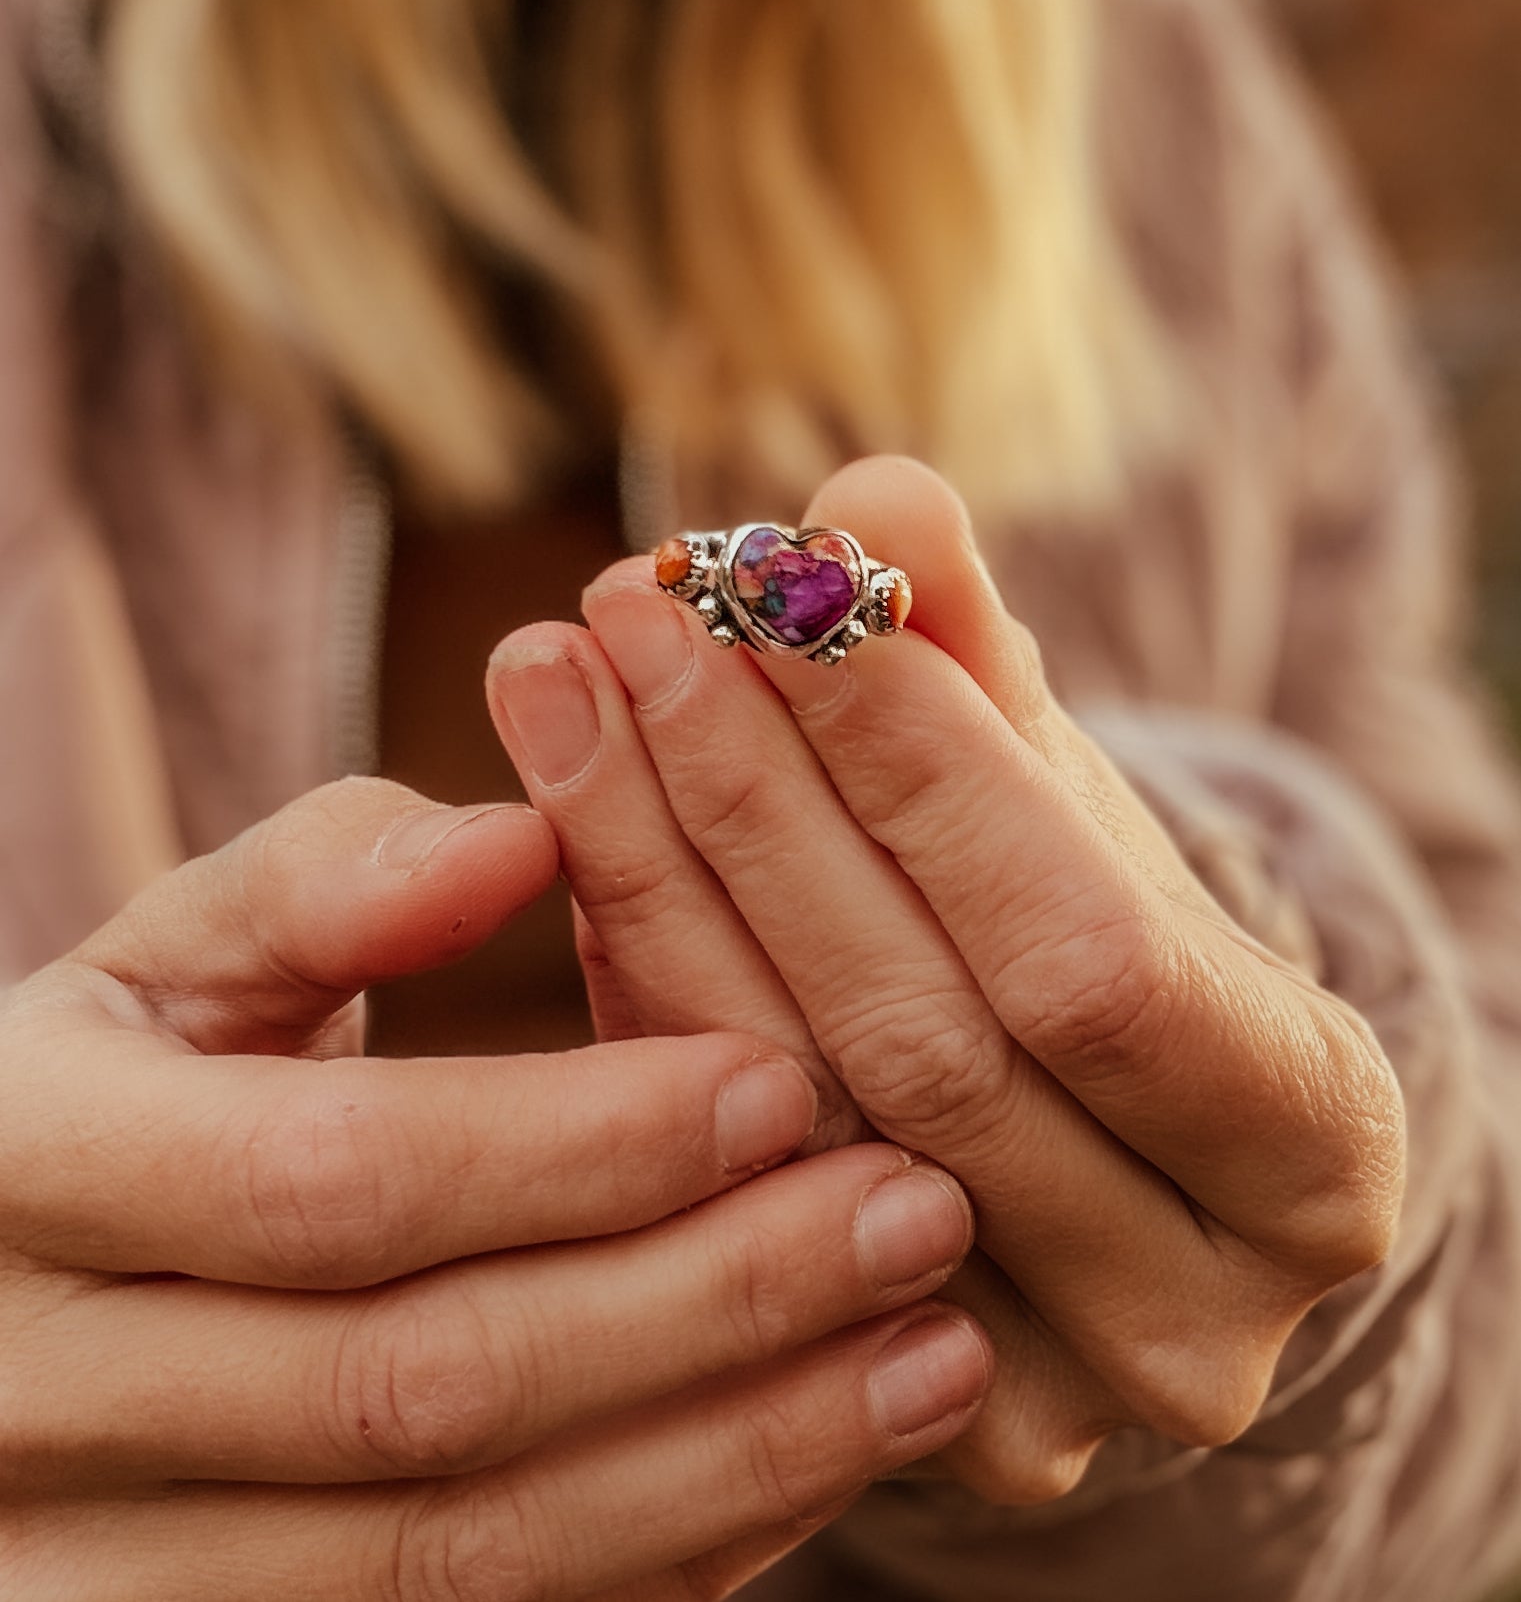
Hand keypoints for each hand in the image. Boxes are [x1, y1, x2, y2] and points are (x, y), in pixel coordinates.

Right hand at [0, 775, 991, 1598]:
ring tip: (925, 1354)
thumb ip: (320, 882)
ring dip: (726, 1460)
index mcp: (25, 1170)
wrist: (5, 1315)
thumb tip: (524, 832)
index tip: (781, 1083)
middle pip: (421, 1389)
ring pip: (461, 1560)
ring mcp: (109, 1574)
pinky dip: (661, 1564)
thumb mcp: (166, 958)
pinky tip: (809, 1462)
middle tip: (911, 1211)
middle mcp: (40, 1404)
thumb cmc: (121, 1086)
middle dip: (702, 1306)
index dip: (578, 1143)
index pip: (335, 1177)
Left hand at [487, 456, 1406, 1504]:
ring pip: (783, 1113)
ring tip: (556, 672)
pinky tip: (556, 816)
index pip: (1090, 959)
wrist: (1071, 1111)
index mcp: (1311, 1150)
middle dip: (754, 798)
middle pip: (917, 1040)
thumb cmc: (1087, 910)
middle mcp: (1192, 1322)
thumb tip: (867, 498)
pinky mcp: (868, 1411)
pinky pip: (700, 1176)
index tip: (774, 582)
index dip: (924, 768)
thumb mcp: (1059, 776)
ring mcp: (1029, 1400)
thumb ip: (978, 648)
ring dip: (649, 863)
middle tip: (624, 609)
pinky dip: (625, 983)